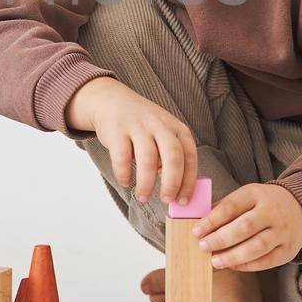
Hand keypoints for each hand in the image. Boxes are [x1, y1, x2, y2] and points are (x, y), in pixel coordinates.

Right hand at [65, 77, 199, 205]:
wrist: (112, 101)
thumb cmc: (142, 125)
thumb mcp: (164, 133)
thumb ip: (171, 157)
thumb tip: (175, 190)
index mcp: (177, 128)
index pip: (190, 157)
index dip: (188, 182)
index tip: (183, 200)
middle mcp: (160, 126)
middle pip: (173, 157)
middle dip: (171, 183)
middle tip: (166, 200)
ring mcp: (138, 126)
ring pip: (148, 159)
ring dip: (146, 183)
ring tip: (143, 197)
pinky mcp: (117, 130)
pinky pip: (122, 157)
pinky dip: (124, 174)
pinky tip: (125, 182)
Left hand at [193, 183, 301, 270]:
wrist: (300, 208)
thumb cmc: (263, 204)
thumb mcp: (246, 196)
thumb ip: (225, 209)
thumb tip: (200, 226)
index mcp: (257, 194)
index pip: (232, 206)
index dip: (212, 220)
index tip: (196, 231)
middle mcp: (272, 211)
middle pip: (245, 227)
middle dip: (221, 239)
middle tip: (203, 247)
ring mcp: (282, 231)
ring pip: (257, 247)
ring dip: (233, 256)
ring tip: (215, 261)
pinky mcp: (288, 250)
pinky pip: (267, 261)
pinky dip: (248, 266)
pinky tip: (233, 266)